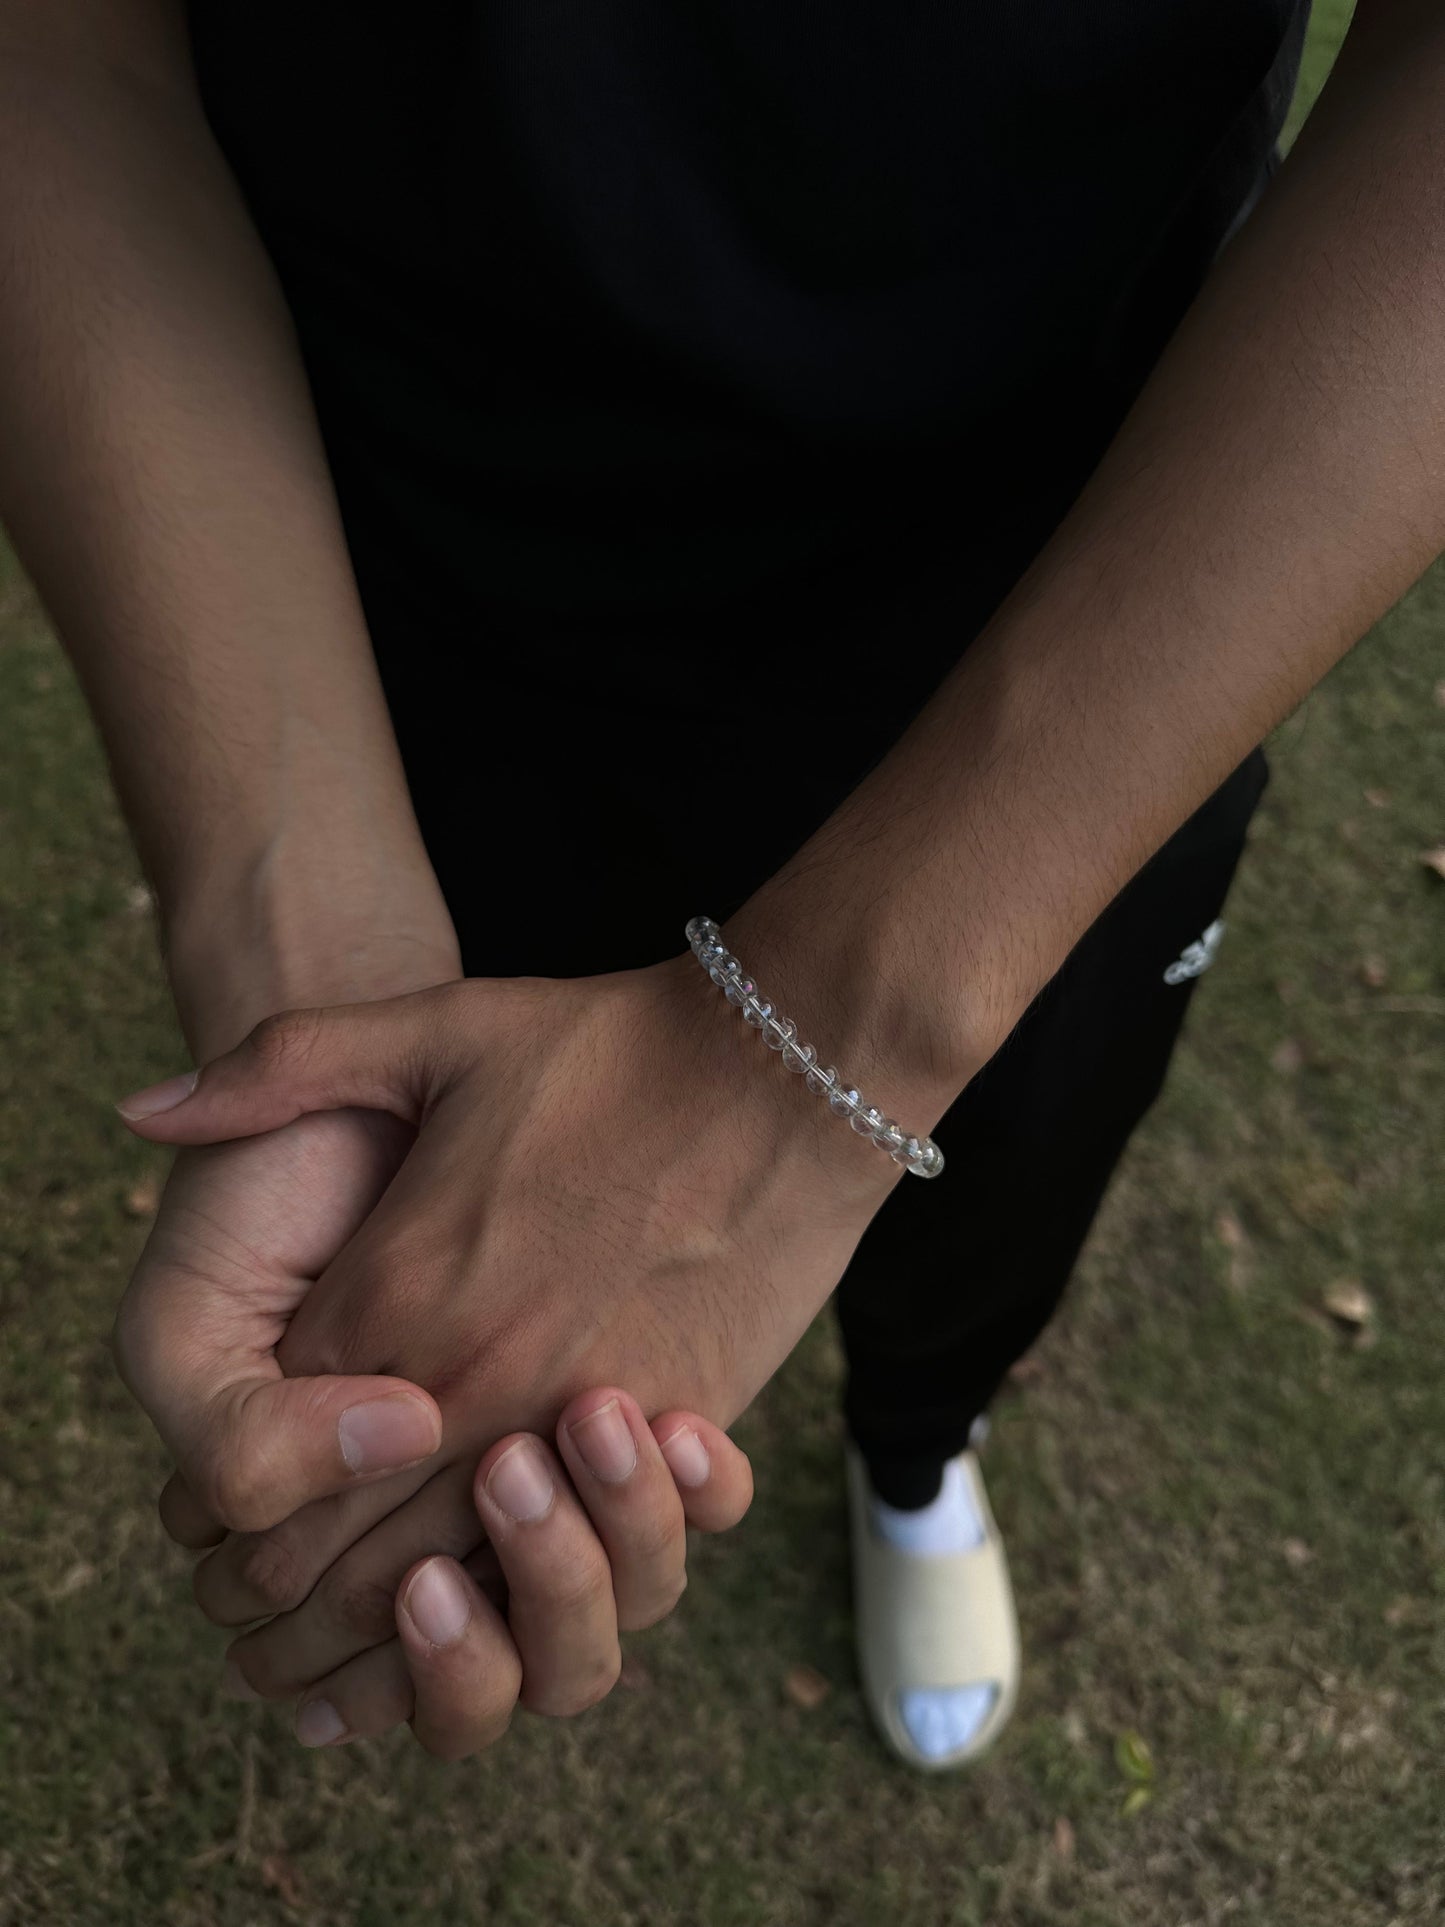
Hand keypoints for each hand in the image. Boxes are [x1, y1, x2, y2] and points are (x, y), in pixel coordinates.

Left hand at [119, 948, 932, 1694]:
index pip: (269, 1457)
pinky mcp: (673, 1436)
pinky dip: (519, 1599)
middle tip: (264, 1609)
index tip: (223, 1522)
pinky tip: (492, 1603)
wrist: (786, 1067)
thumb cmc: (609, 1048)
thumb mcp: (434, 1030)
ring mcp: (579, 1420)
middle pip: (343, 1550)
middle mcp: (475, 1379)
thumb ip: (279, 1066)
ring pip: (453, 1583)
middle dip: (288, 1596)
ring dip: (396, 1630)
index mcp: (396, 1292)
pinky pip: (571, 1561)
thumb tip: (143, 1109)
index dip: (232, 1504)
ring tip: (369, 1626)